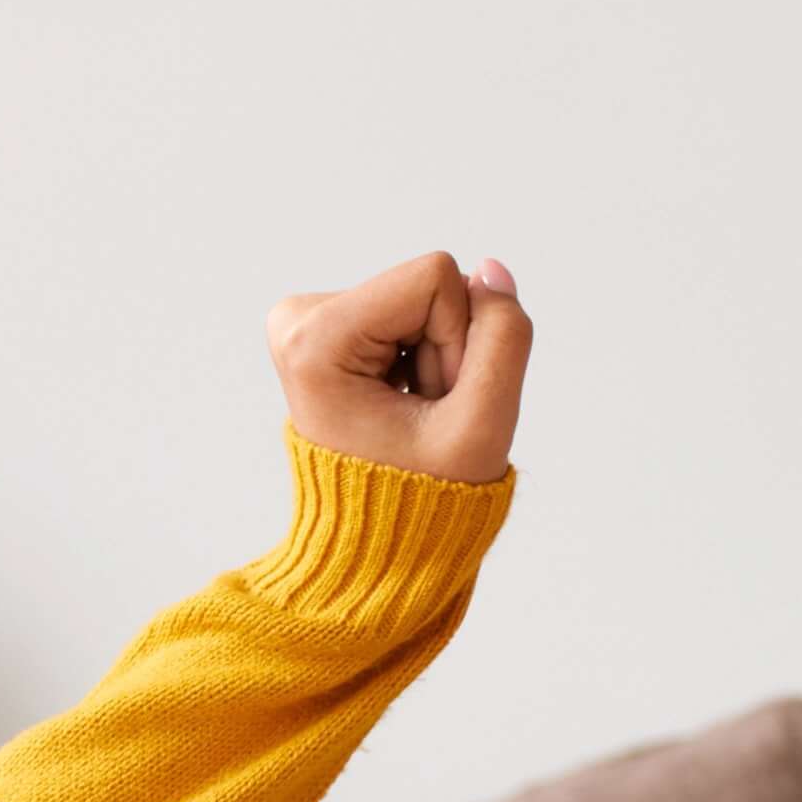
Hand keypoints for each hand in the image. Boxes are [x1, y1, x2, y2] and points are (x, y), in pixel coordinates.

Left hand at [263, 253, 530, 483]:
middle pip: (425, 285)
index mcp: (313, 340)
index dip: (458, 338)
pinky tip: (399, 397)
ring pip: (422, 296)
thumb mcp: (482, 424)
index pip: (434, 278)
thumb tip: (492, 269)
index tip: (432, 400)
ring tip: (409, 409)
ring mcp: (307, 319)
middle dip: (445, 348)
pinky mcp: (328, 322)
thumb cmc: (420, 494)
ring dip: (436, 354)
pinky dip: (421, 354)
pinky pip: (410, 308)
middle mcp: (297, 319)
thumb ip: (504, 336)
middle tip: (421, 410)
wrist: (372, 532)